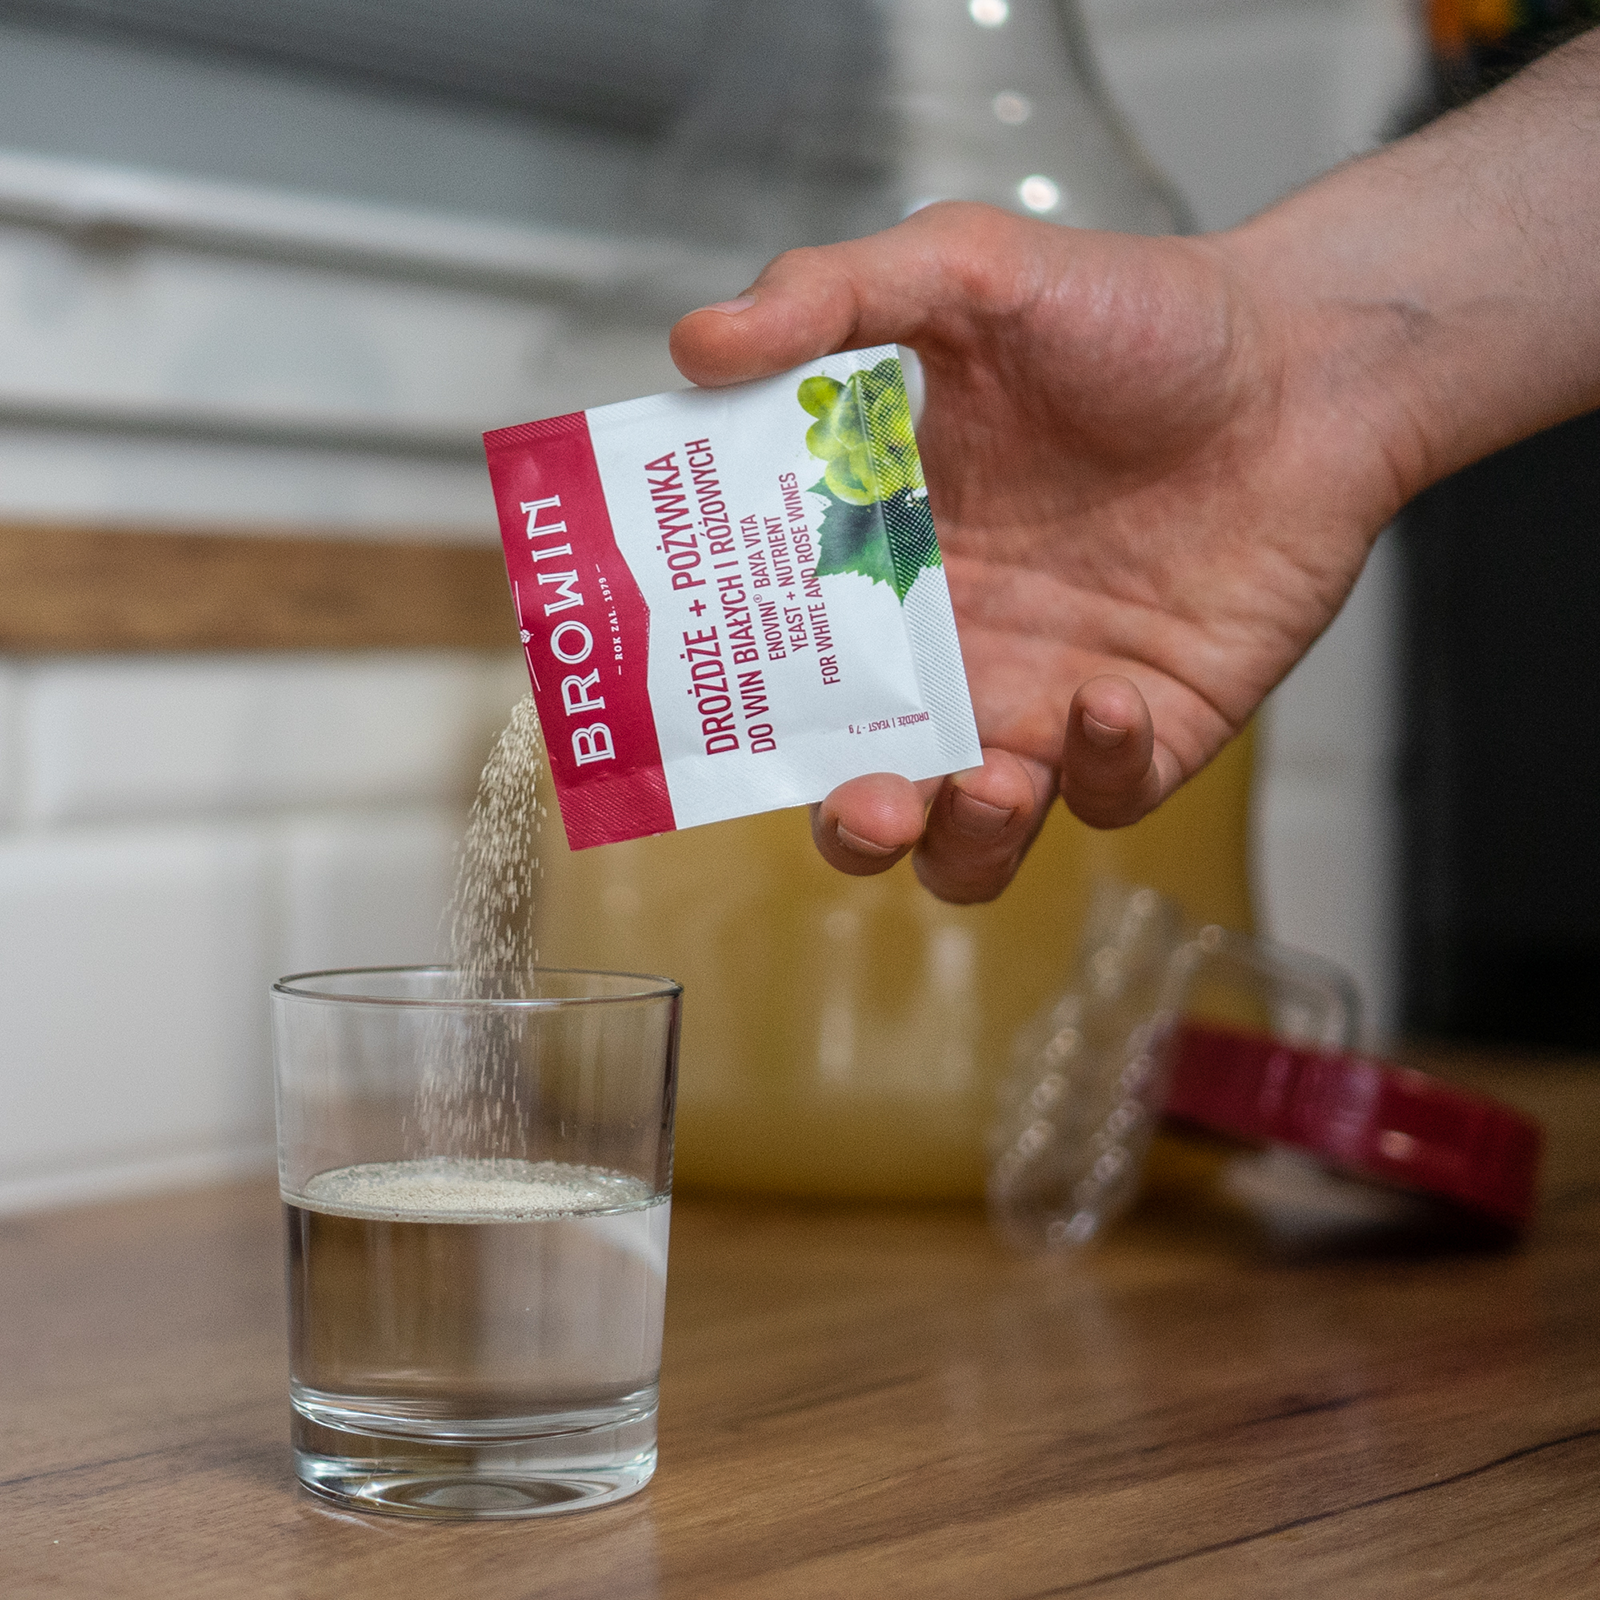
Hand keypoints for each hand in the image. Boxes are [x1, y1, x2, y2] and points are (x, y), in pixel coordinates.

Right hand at [671, 202, 1398, 900]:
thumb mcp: (968, 272)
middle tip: (867, 800)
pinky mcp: (1151, 729)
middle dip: (854, 822)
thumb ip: (832, 299)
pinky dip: (1097, 772)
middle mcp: (961, 652)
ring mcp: (1052, 699)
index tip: (730, 715)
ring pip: (976, 836)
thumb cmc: (1137, 315)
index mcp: (889, 570)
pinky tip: (1109, 696)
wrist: (1309, 359)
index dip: (752, 715)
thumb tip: (691, 343)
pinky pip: (1104, 799)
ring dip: (965, 840)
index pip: (792, 673)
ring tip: (989, 783)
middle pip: (870, 787)